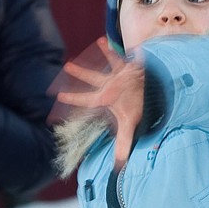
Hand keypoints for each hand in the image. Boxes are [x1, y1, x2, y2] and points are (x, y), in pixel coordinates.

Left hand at [56, 37, 144, 169]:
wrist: (149, 94)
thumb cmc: (135, 106)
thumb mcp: (128, 125)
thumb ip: (123, 143)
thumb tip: (119, 165)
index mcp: (105, 98)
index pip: (86, 99)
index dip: (73, 98)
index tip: (59, 96)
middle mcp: (110, 85)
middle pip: (93, 78)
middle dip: (80, 73)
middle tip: (66, 66)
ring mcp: (120, 75)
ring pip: (111, 64)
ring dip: (106, 54)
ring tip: (100, 42)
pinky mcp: (132, 69)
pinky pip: (131, 59)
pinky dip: (132, 53)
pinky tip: (128, 45)